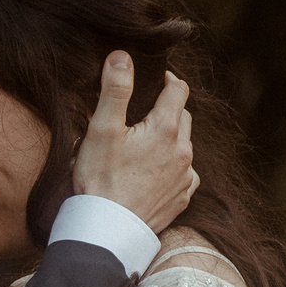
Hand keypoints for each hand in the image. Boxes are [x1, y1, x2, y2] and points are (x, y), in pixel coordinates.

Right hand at [69, 52, 196, 232]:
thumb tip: (122, 56)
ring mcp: (185, 178)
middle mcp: (184, 152)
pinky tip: (152, 173)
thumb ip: (114, 89)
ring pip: (183, 146)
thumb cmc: (100, 179)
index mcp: (166, 129)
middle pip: (183, 117)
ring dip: (169, 140)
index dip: (166, 79)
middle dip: (166, 109)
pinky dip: (171, 167)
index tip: (153, 79)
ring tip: (141, 146)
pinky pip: (184, 175)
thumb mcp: (102, 129)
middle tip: (140, 114)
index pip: (178, 89)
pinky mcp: (181, 199)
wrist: (108, 231)